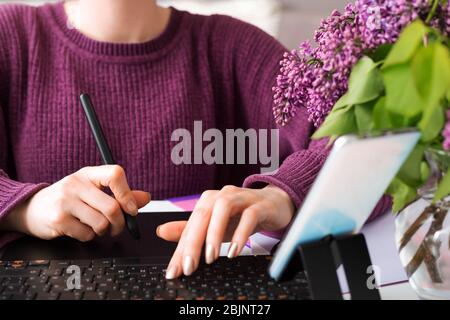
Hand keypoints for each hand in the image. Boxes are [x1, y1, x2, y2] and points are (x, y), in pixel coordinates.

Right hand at [1, 165, 150, 240]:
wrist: (32, 209)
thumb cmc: (68, 199)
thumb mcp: (93, 190)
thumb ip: (121, 194)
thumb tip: (145, 198)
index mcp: (88, 174)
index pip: (115, 174)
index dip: (128, 193)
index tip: (131, 209)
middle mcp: (76, 184)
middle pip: (112, 207)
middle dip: (120, 223)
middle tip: (117, 227)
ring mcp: (65, 202)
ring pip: (101, 223)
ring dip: (104, 231)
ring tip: (97, 228)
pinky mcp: (58, 220)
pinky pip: (87, 234)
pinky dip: (89, 237)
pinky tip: (81, 229)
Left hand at [157, 184, 294, 278]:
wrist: (274, 204)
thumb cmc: (242, 215)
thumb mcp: (214, 225)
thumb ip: (189, 230)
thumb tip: (162, 231)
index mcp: (207, 201)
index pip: (190, 226)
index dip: (180, 249)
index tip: (174, 271)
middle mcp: (221, 196)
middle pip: (202, 216)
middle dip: (193, 243)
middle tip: (189, 267)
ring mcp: (241, 198)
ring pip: (223, 209)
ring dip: (214, 234)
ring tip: (211, 257)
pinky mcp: (259, 204)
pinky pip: (249, 216)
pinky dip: (241, 233)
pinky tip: (235, 251)